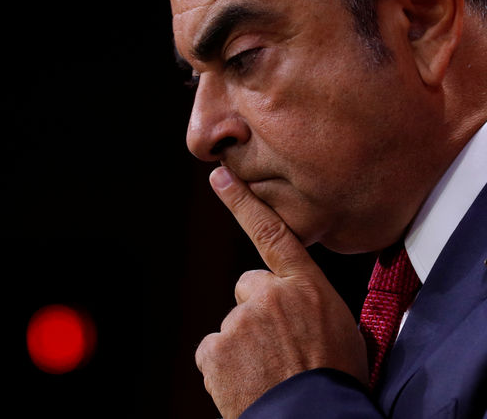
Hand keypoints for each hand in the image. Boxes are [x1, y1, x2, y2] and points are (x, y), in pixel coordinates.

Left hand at [195, 167, 367, 418]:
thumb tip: (299, 303)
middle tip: (279, 346)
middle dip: (257, 311)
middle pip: (248, 288)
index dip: (242, 202)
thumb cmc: (335, 381)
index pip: (271, 233)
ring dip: (245, 344)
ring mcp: (239, 320)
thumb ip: (311, 303)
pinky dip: (226, 366)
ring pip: (233, 324)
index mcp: (304, 287)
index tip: (219, 176)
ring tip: (270, 371)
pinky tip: (248, 381)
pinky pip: (214, 351)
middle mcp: (269, 295)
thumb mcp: (343, 330)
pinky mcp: (215, 347)